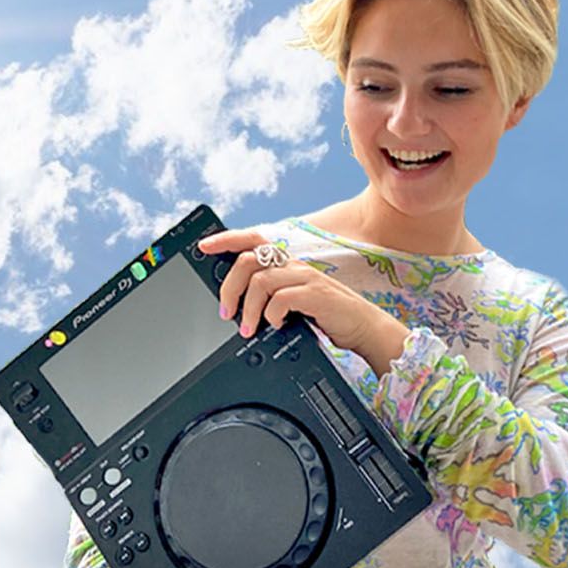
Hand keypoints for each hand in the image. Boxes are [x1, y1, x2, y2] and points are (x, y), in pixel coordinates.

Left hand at [197, 228, 407, 370]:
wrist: (363, 328)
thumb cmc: (326, 316)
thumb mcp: (293, 302)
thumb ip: (270, 296)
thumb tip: (237, 304)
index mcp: (286, 264)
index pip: (253, 241)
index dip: (226, 240)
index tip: (203, 246)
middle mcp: (294, 265)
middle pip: (248, 261)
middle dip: (229, 287)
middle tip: (225, 312)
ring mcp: (305, 277)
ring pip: (260, 280)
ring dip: (247, 308)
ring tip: (247, 328)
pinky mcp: (315, 294)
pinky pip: (281, 298)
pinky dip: (271, 314)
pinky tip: (275, 325)